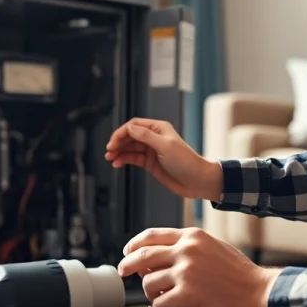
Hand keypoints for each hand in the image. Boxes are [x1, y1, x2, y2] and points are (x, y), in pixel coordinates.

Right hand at [104, 118, 221, 200]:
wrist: (197, 181)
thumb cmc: (186, 162)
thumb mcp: (165, 146)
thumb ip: (146, 136)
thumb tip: (129, 128)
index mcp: (158, 129)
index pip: (134, 125)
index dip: (122, 132)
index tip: (113, 142)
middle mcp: (154, 138)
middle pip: (129, 136)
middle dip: (118, 142)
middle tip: (109, 151)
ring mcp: (151, 151)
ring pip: (130, 148)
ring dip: (119, 152)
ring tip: (110, 158)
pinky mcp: (150, 163)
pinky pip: (133, 158)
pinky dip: (124, 160)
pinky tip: (117, 163)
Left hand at [117, 227, 281, 306]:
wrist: (259, 293)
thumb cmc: (240, 275)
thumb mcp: (213, 247)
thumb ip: (188, 248)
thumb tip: (159, 258)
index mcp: (192, 236)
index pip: (151, 235)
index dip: (134, 245)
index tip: (127, 253)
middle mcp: (186, 250)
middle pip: (142, 256)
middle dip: (128, 266)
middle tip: (124, 273)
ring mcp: (186, 272)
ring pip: (148, 283)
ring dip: (150, 296)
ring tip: (161, 303)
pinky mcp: (187, 295)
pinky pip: (158, 305)